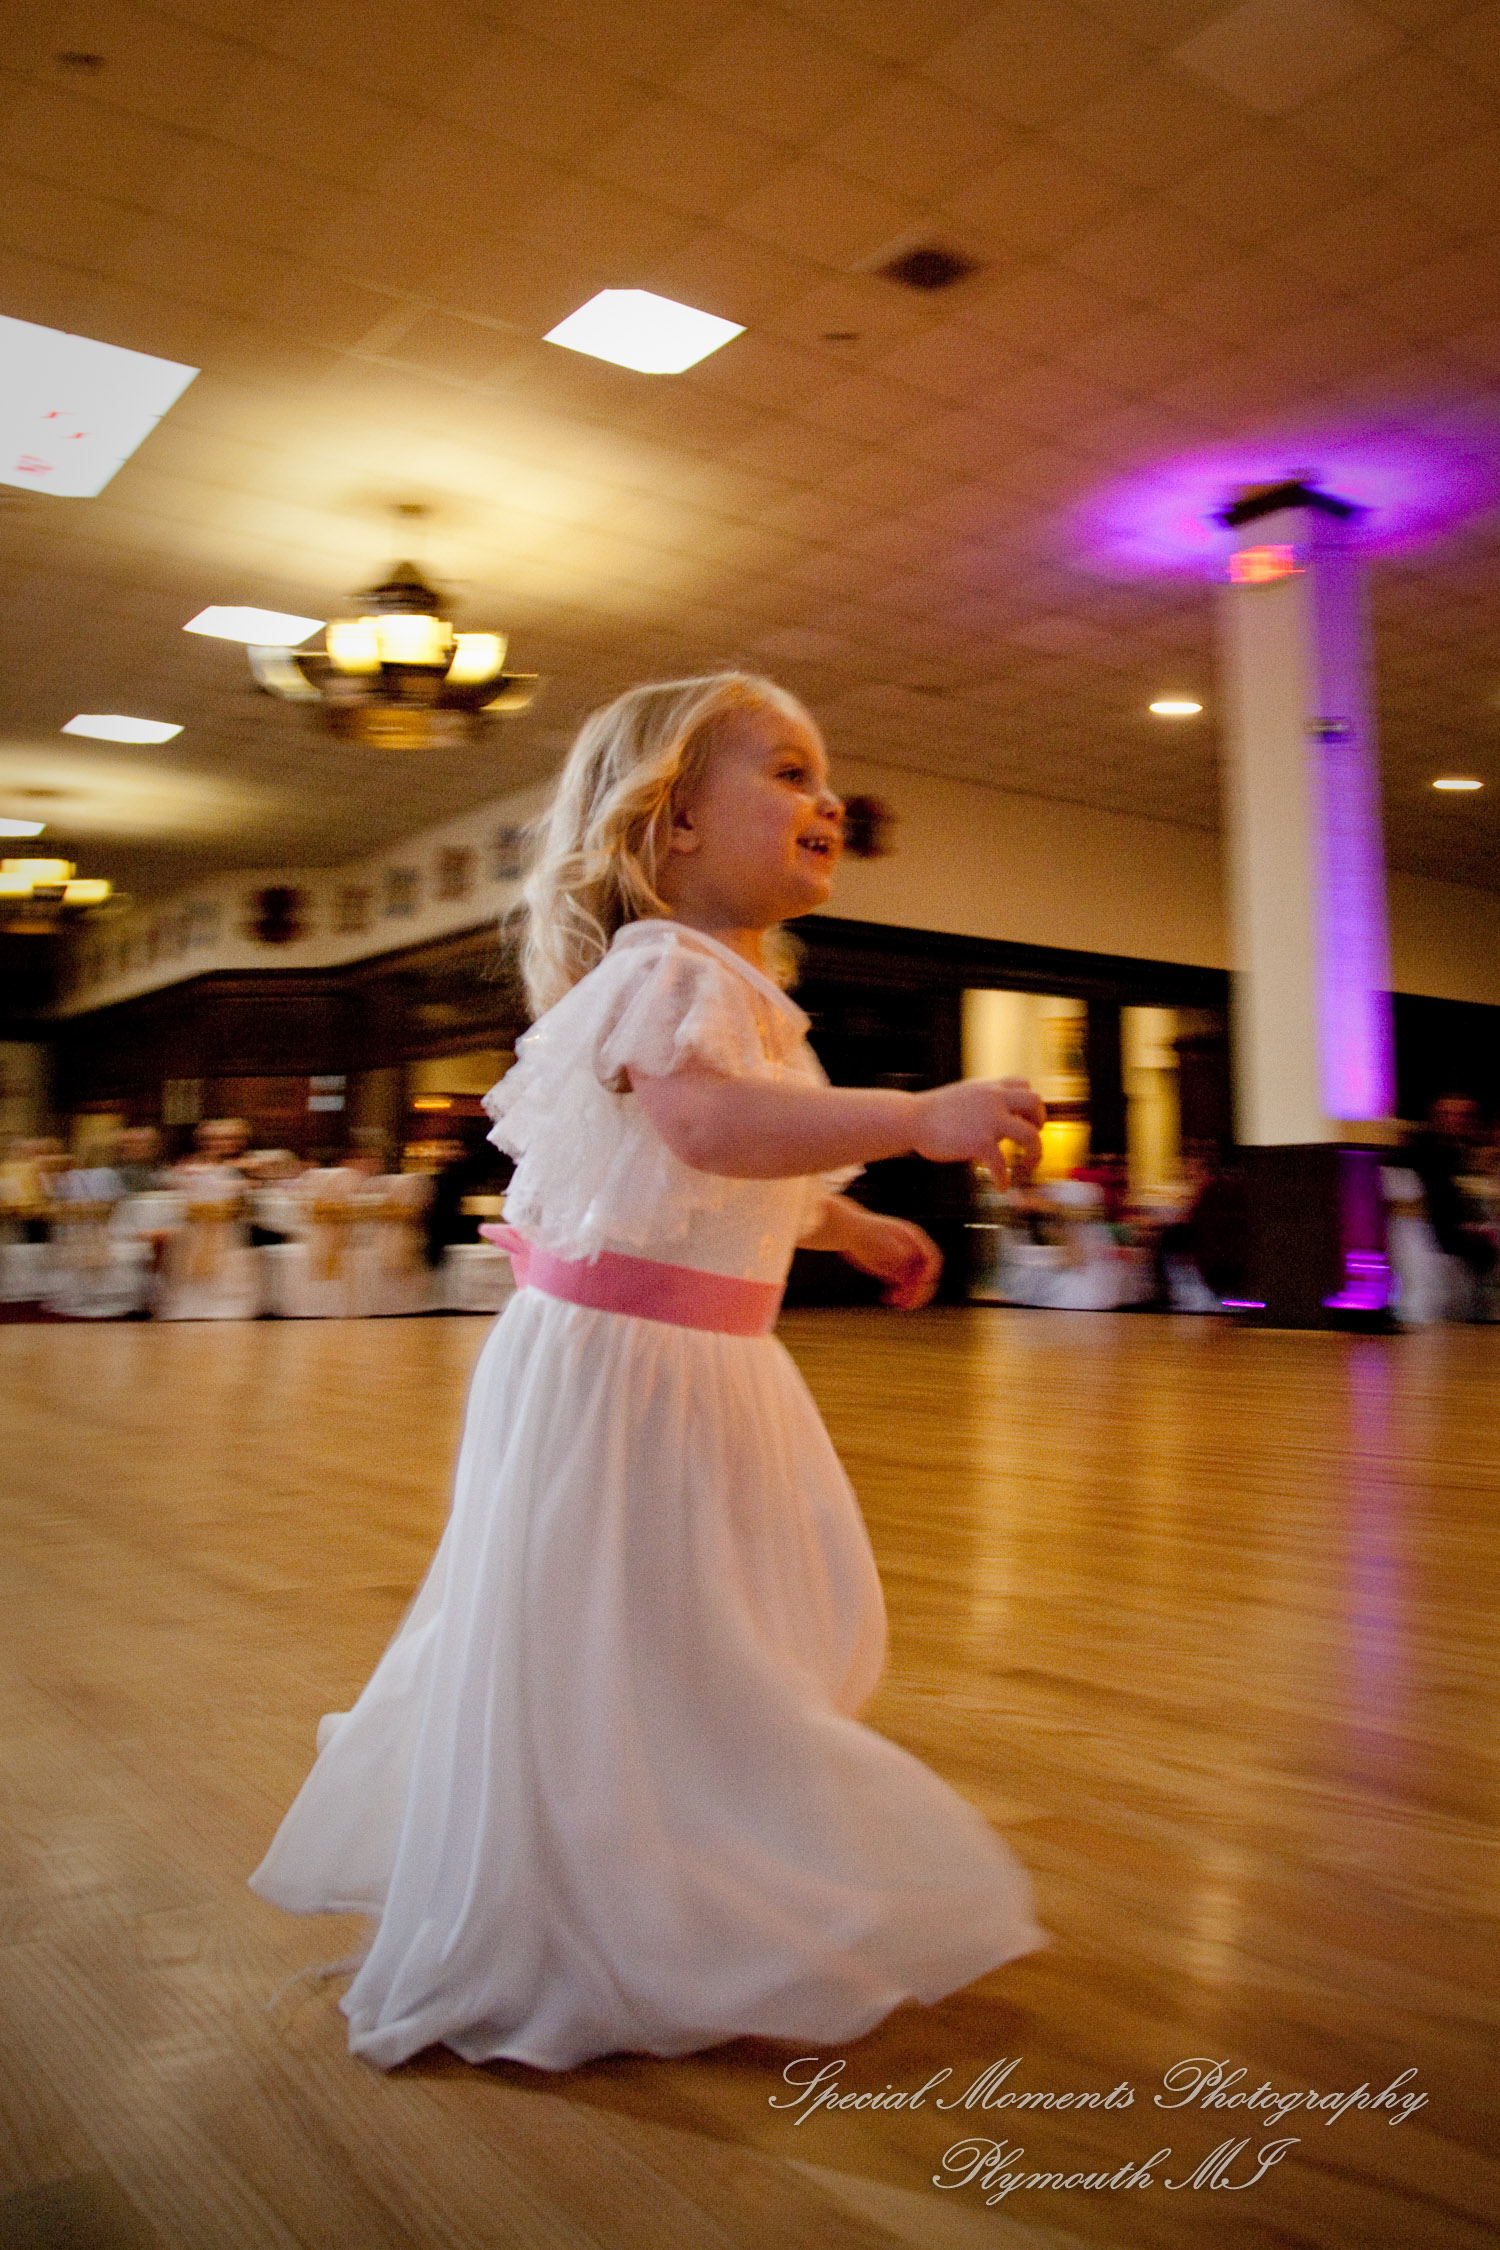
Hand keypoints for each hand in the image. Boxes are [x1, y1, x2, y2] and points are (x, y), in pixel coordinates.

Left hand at [835, 1207, 943, 1308]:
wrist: (848, 1230)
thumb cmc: (863, 1232)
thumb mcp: (879, 1238)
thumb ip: (894, 1248)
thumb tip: (908, 1255)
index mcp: (913, 1239)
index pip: (932, 1258)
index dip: (930, 1272)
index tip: (922, 1283)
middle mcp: (912, 1252)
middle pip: (925, 1276)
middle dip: (920, 1290)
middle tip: (910, 1302)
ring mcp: (902, 1263)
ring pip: (914, 1285)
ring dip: (910, 1297)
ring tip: (898, 1304)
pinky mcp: (892, 1272)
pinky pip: (901, 1288)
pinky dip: (897, 1296)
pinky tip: (886, 1298)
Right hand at [913, 1077, 1045, 1185]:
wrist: (910, 1119)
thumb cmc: (931, 1113)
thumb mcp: (963, 1096)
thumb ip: (983, 1102)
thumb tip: (996, 1117)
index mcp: (989, 1087)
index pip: (1024, 1084)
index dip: (1030, 1103)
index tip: (1026, 1118)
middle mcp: (993, 1099)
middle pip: (1035, 1102)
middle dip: (1040, 1121)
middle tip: (1031, 1138)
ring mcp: (989, 1120)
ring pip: (1030, 1135)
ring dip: (1034, 1153)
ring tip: (1026, 1165)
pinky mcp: (980, 1142)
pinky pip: (1002, 1164)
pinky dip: (1003, 1178)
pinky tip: (1000, 1185)